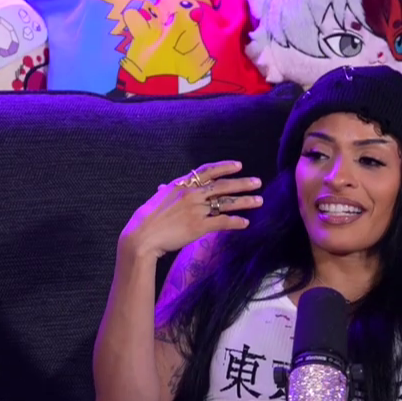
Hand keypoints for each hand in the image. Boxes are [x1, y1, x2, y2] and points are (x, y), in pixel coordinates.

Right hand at [120, 161, 261, 259]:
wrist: (142, 235)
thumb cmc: (147, 218)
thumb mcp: (157, 198)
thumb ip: (166, 191)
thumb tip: (164, 186)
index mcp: (182, 185)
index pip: (207, 171)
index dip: (225, 167)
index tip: (239, 165)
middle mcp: (192, 194)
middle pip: (222, 185)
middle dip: (242, 183)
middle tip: (258, 182)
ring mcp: (196, 210)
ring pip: (226, 203)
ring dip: (245, 201)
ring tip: (259, 201)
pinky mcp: (199, 226)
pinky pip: (222, 222)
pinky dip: (235, 222)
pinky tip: (245, 223)